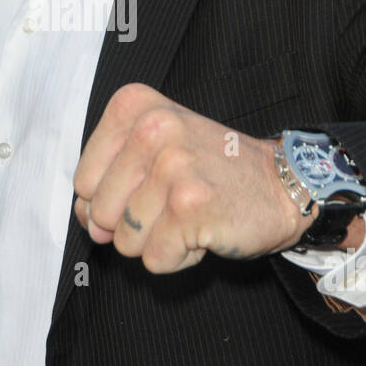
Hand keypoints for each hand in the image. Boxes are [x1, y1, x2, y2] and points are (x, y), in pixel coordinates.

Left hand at [73, 83, 312, 273]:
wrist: (283, 184)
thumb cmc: (214, 170)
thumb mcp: (154, 152)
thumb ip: (108, 184)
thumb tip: (90, 226)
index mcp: (135, 106)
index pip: (82, 180)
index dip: (110, 199)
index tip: (150, 185)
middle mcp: (152, 128)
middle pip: (98, 213)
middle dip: (132, 224)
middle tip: (176, 202)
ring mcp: (172, 167)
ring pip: (125, 240)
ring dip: (158, 241)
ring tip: (191, 215)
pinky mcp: (189, 207)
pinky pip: (154, 259)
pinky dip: (179, 258)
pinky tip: (205, 231)